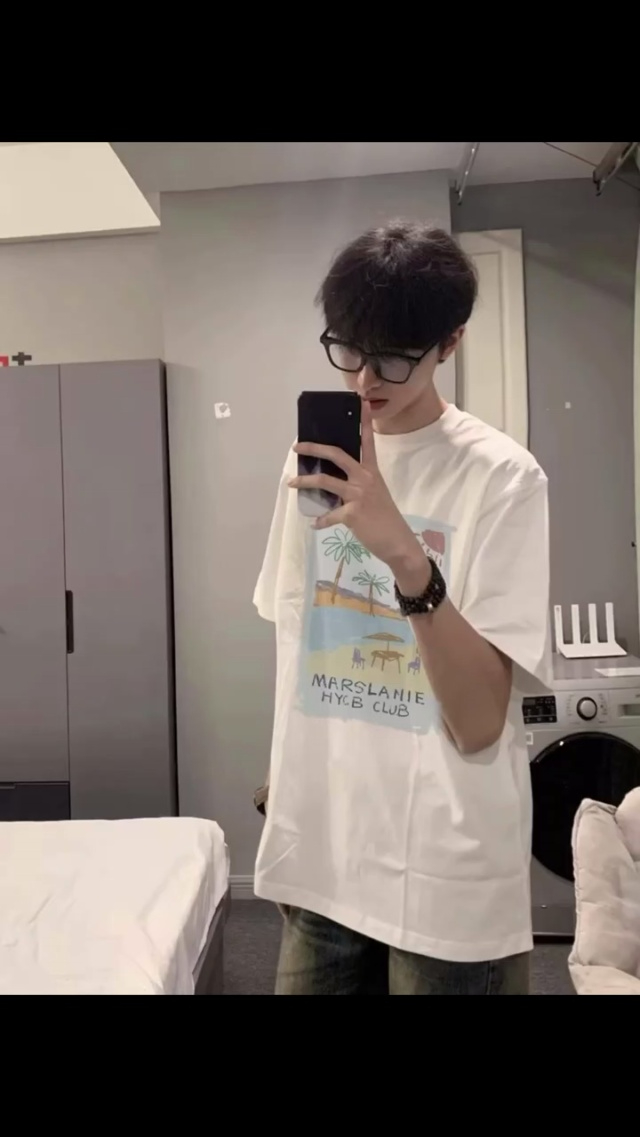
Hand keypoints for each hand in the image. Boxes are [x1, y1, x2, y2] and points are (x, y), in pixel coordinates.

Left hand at [290, 399, 428, 583]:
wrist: (398, 542)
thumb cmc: (385, 518)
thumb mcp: (376, 494)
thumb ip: (358, 484)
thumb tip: (333, 482)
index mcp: (372, 472)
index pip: (367, 441)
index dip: (364, 422)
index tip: (361, 402)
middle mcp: (365, 479)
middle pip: (337, 455)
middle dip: (314, 449)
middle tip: (297, 447)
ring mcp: (359, 495)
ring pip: (326, 482)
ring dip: (305, 482)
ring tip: (291, 483)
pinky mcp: (353, 514)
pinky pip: (329, 515)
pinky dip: (320, 520)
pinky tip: (314, 524)